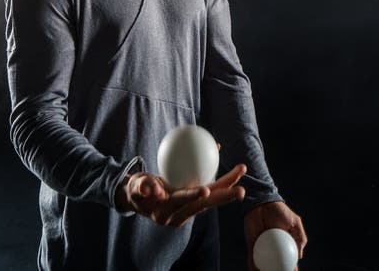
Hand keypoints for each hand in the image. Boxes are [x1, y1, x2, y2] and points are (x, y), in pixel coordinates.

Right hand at [115, 142, 245, 227]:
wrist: (140, 198)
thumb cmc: (137, 189)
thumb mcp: (136, 188)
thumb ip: (142, 187)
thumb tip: (153, 190)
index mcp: (168, 213)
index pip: (183, 204)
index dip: (193, 197)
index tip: (205, 190)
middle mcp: (182, 214)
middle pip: (206, 205)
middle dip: (224, 197)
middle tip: (241, 190)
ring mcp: (190, 210)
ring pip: (212, 197)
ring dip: (228, 185)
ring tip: (242, 169)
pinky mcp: (194, 204)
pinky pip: (209, 189)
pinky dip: (221, 179)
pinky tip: (229, 163)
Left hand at [244, 200, 306, 270]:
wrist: (262, 202)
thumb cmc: (279, 210)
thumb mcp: (295, 222)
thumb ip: (300, 237)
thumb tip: (300, 256)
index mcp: (285, 245)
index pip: (289, 260)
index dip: (291, 268)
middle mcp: (273, 249)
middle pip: (276, 266)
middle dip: (276, 270)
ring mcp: (262, 248)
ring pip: (264, 265)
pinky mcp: (252, 246)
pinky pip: (252, 259)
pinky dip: (253, 266)